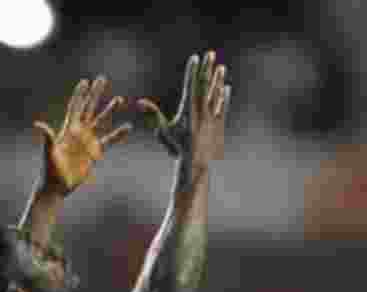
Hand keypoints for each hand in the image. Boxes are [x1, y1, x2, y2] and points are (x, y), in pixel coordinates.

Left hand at [33, 76, 131, 195]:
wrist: (56, 188)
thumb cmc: (49, 171)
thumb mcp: (48, 154)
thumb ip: (47, 139)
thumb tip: (38, 124)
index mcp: (67, 130)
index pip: (75, 108)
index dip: (79, 95)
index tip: (85, 81)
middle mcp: (77, 133)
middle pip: (88, 108)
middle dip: (95, 94)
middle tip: (102, 79)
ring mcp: (86, 142)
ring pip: (100, 122)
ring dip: (109, 110)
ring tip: (119, 99)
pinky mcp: (93, 153)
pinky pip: (108, 141)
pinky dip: (118, 135)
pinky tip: (127, 127)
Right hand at [138, 50, 229, 168]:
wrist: (197, 164)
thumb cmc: (177, 148)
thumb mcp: (164, 130)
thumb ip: (153, 114)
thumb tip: (140, 102)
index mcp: (189, 109)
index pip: (191, 84)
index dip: (193, 70)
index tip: (195, 58)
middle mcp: (202, 110)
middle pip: (205, 84)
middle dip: (207, 68)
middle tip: (210, 54)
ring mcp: (212, 117)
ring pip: (216, 94)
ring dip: (218, 79)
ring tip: (221, 67)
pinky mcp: (219, 124)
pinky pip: (222, 106)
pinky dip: (224, 97)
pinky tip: (227, 88)